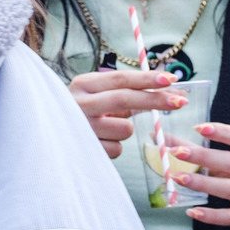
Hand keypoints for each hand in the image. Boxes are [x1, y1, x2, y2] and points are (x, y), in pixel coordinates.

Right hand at [68, 68, 185, 158]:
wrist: (48, 136)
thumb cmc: (82, 112)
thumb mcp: (96, 95)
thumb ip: (124, 91)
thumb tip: (167, 90)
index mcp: (84, 84)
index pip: (121, 78)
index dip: (147, 78)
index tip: (172, 79)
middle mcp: (79, 103)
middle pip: (125, 99)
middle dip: (156, 100)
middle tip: (181, 101)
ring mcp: (81, 128)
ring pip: (125, 129)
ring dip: (125, 130)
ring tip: (107, 129)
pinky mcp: (85, 150)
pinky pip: (117, 149)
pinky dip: (114, 146)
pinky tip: (100, 142)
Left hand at [174, 122, 229, 229]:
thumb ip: (208, 153)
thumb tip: (170, 141)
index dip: (223, 132)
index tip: (199, 127)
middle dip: (204, 156)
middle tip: (177, 152)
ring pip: (229, 188)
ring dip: (202, 183)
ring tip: (179, 178)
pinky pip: (229, 217)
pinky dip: (211, 215)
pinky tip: (193, 211)